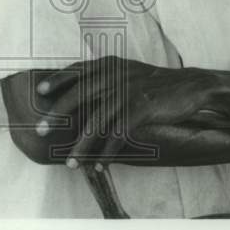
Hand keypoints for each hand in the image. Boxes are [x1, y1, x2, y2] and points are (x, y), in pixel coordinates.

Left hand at [37, 56, 217, 163]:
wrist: (190, 85)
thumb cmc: (157, 82)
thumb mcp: (129, 71)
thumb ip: (107, 77)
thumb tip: (82, 92)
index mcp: (110, 65)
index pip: (77, 70)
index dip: (57, 80)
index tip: (39, 91)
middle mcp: (115, 75)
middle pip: (79, 95)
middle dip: (57, 114)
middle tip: (41, 130)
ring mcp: (127, 91)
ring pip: (97, 121)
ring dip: (82, 145)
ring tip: (71, 162)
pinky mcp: (141, 107)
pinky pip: (118, 134)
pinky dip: (107, 152)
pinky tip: (100, 165)